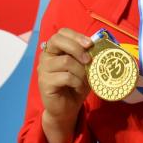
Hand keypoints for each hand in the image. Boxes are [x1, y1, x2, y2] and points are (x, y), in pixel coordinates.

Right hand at [38, 27, 93, 142]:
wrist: (66, 108)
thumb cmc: (76, 85)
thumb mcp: (85, 68)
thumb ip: (88, 56)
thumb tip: (99, 44)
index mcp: (55, 49)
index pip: (61, 33)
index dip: (76, 36)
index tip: (90, 44)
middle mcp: (46, 56)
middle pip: (57, 40)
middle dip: (77, 48)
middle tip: (89, 60)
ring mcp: (43, 69)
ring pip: (65, 61)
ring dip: (81, 71)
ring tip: (84, 80)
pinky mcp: (44, 82)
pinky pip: (65, 77)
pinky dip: (77, 82)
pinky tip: (77, 87)